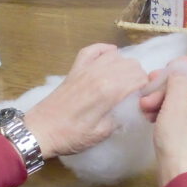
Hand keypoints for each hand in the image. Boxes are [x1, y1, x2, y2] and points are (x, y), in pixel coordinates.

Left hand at [22, 44, 149, 159]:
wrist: (41, 130)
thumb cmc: (72, 136)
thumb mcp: (102, 133)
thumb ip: (120, 118)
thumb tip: (128, 108)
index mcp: (109, 91)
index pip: (139, 78)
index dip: (145, 87)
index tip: (143, 98)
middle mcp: (100, 74)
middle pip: (131, 65)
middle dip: (137, 77)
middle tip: (134, 92)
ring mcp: (86, 69)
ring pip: (116, 55)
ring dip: (124, 65)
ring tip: (123, 80)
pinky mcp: (75, 69)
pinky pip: (93, 50)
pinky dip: (104, 50)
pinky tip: (110, 55)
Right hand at [143, 57, 186, 186]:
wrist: (181, 176)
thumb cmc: (178, 138)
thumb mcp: (175, 103)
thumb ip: (179, 80)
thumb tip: (181, 68)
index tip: (166, 69)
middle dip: (166, 84)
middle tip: (147, 92)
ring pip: (184, 99)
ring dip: (162, 99)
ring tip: (144, 108)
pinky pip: (183, 114)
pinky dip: (167, 112)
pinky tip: (150, 119)